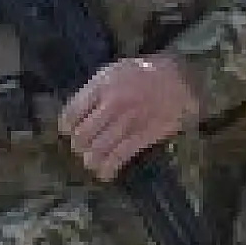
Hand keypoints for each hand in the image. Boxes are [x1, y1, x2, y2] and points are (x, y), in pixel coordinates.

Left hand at [59, 55, 201, 181]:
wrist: (179, 78)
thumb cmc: (142, 72)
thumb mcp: (112, 70)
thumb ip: (94, 90)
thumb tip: (78, 112)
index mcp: (101, 86)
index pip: (73, 112)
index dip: (66, 126)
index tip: (66, 131)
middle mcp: (112, 104)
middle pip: (83, 134)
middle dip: (77, 145)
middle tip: (79, 147)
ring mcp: (129, 121)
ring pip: (99, 148)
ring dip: (90, 159)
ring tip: (89, 162)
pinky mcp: (144, 135)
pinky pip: (121, 155)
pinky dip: (109, 167)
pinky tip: (104, 173)